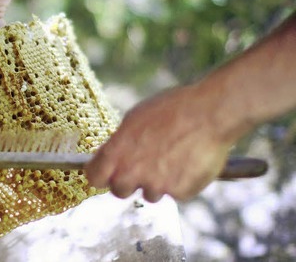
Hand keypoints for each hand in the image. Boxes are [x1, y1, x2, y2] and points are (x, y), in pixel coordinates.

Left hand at [85, 84, 232, 202]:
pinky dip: (180, 182)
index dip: (100, 174)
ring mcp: (156, 185)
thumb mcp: (134, 119)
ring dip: (156, 182)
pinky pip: (174, 193)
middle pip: (119, 191)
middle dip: (128, 181)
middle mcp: (132, 172)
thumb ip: (119, 142)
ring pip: (149, 194)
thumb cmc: (172, 109)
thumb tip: (109, 155)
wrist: (209, 113)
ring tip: (171, 158)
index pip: (94, 176)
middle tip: (143, 165)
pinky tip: (188, 162)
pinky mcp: (179, 192)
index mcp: (116, 153)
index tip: (105, 172)